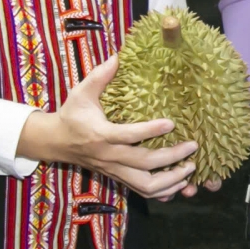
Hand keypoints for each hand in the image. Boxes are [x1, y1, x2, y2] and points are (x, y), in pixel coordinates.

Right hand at [17, 56, 200, 200]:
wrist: (56, 142)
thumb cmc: (72, 114)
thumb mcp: (81, 92)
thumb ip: (99, 76)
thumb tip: (117, 56)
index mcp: (101, 135)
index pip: (128, 136)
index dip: (150, 131)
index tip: (172, 123)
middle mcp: (109, 156)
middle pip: (143, 164)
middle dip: (171, 158)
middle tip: (193, 146)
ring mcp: (114, 170)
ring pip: (145, 185)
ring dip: (171, 180)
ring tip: (191, 168)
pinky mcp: (117, 178)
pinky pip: (141, 191)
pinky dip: (162, 192)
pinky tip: (179, 184)